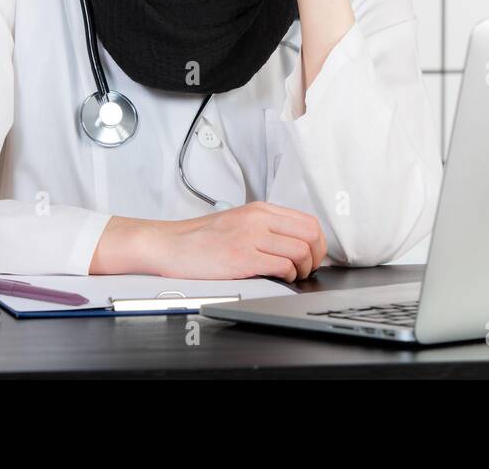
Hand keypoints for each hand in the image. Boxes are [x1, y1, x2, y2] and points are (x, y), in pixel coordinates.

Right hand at [154, 201, 327, 281]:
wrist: (170, 244)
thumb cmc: (201, 238)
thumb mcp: (239, 220)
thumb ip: (265, 226)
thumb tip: (294, 241)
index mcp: (260, 209)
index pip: (308, 221)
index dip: (318, 242)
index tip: (313, 255)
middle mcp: (259, 219)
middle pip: (310, 234)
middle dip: (316, 256)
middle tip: (308, 268)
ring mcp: (251, 237)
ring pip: (300, 251)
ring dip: (303, 269)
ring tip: (294, 275)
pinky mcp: (242, 258)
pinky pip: (282, 266)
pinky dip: (288, 276)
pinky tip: (280, 278)